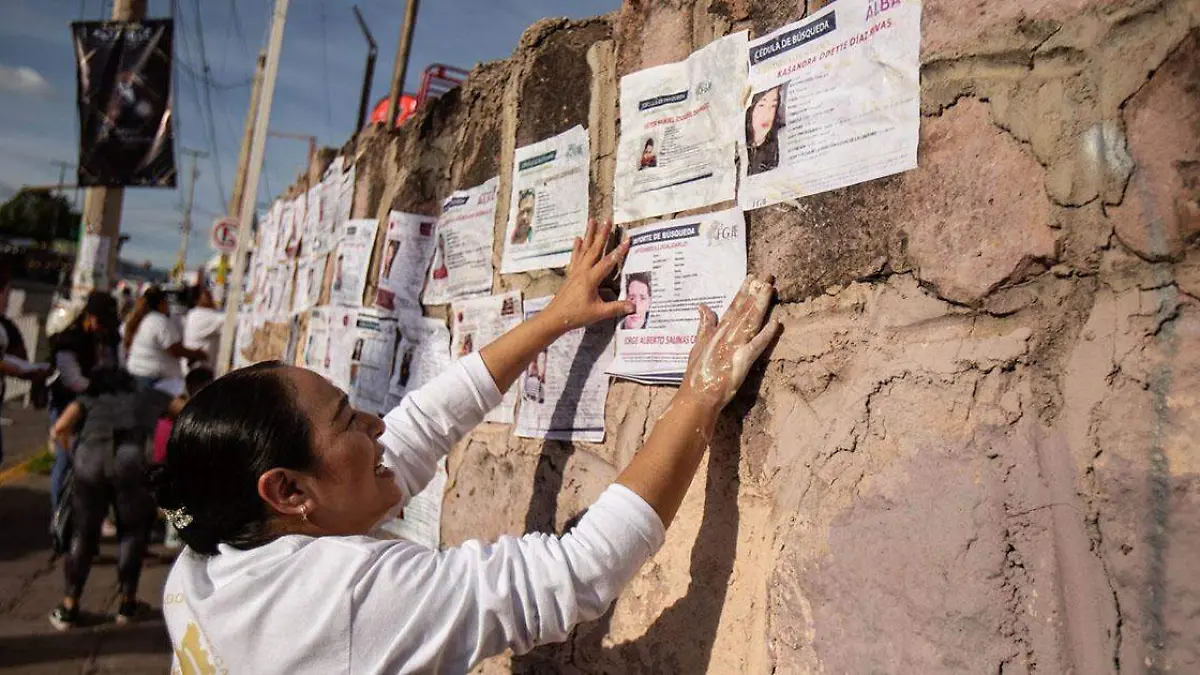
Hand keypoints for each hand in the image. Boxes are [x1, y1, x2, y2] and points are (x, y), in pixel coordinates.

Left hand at [544, 219, 631, 331]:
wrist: (555, 318)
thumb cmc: (576, 315)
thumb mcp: (598, 313)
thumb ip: (616, 308)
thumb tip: (634, 306)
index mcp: (591, 279)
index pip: (608, 261)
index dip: (619, 251)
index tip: (627, 239)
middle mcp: (583, 271)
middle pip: (594, 249)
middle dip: (602, 234)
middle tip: (607, 219)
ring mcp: (576, 271)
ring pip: (584, 249)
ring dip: (589, 234)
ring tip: (592, 221)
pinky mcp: (571, 275)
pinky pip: (575, 257)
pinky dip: (577, 247)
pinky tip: (577, 238)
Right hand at [680, 274, 779, 409]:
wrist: (698, 395)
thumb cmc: (697, 374)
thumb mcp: (697, 345)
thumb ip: (704, 326)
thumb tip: (702, 306)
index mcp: (717, 331)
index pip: (733, 307)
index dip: (743, 292)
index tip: (752, 277)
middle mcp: (727, 335)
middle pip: (744, 309)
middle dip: (756, 292)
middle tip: (768, 275)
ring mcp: (735, 346)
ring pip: (751, 320)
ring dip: (761, 304)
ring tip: (771, 288)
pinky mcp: (743, 359)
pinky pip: (758, 344)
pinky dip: (767, 333)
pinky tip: (776, 322)